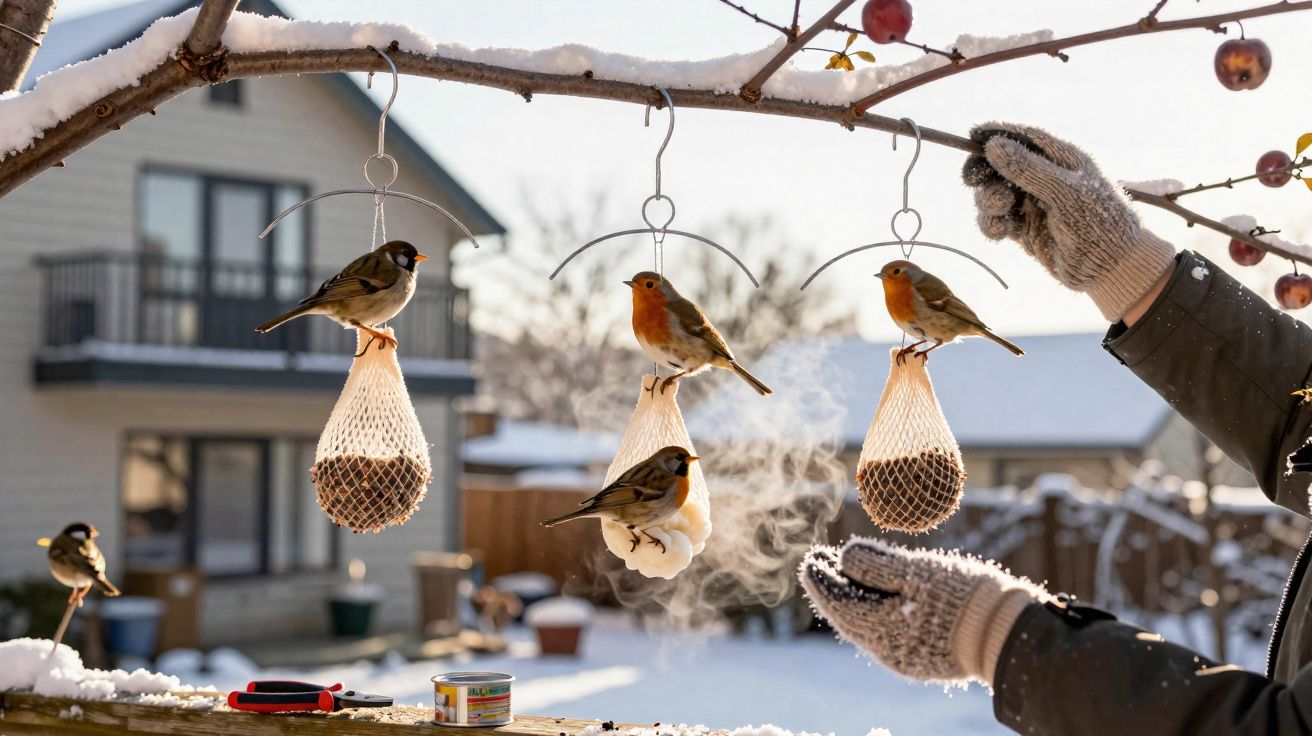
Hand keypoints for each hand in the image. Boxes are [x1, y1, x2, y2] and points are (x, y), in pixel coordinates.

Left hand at [799, 538, 1045, 683]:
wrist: (1009, 633)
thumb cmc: (964, 598)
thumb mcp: (918, 572)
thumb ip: (877, 565)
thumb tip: (842, 556)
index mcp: (882, 630)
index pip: (839, 603)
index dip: (821, 579)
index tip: (810, 557)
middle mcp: (888, 651)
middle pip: (849, 616)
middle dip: (833, 587)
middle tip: (818, 561)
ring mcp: (905, 658)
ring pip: (866, 626)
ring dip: (852, 598)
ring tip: (841, 574)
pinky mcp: (922, 659)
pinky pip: (886, 634)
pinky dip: (874, 611)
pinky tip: (874, 595)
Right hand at [963, 122, 1175, 322]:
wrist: (1108, 268)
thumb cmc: (1098, 223)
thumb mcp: (1064, 192)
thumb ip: (1028, 169)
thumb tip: (993, 145)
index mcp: (1061, 160)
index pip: (1024, 139)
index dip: (997, 134)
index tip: (972, 134)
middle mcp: (1044, 179)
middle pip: (1001, 166)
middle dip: (985, 172)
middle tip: (972, 180)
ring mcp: (1032, 205)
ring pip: (994, 194)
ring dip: (989, 201)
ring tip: (1001, 211)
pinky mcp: (1023, 230)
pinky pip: (996, 221)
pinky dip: (991, 225)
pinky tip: (999, 232)